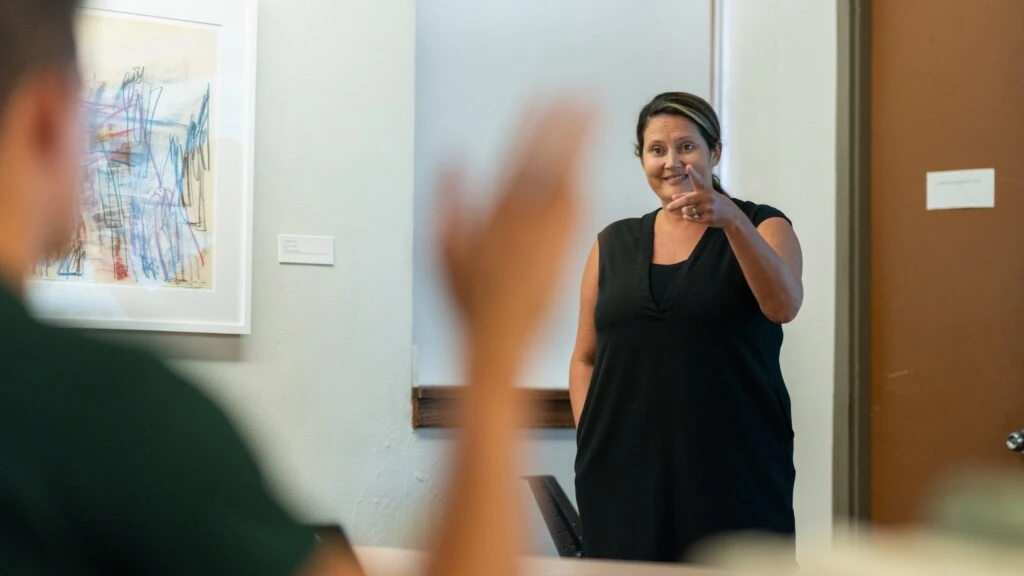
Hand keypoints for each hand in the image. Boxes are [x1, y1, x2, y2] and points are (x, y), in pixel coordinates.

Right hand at [437, 101, 594, 356]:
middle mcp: (526, 218)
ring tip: (591, 120)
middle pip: (551, 161)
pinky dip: (581, 182)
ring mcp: (548, 233)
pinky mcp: (563, 249)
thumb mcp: (445, 247)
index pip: (518, 157)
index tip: (545, 101)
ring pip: (569, 178)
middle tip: (583, 98)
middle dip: (567, 127)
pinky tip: (587, 167)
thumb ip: (450, 199)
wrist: (501, 335)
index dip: (534, 126)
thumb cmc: (469, 296)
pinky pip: (577, 208)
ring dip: (581, 148)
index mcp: (496, 212)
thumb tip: (453, 161)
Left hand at [665, 165, 742, 227]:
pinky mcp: (709, 218)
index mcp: (706, 190)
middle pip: (688, 200)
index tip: (688, 166)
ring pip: (689, 211)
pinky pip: (693, 219)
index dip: (693, 173)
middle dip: (677, 204)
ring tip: (685, 210)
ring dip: (685, 211)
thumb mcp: (704, 196)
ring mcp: (709, 208)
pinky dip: (688, 217)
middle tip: (668, 207)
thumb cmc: (714, 203)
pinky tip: (687, 216)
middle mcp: (707, 198)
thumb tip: (673, 197)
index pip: (698, 180)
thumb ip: (688, 196)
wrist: (731, 215)